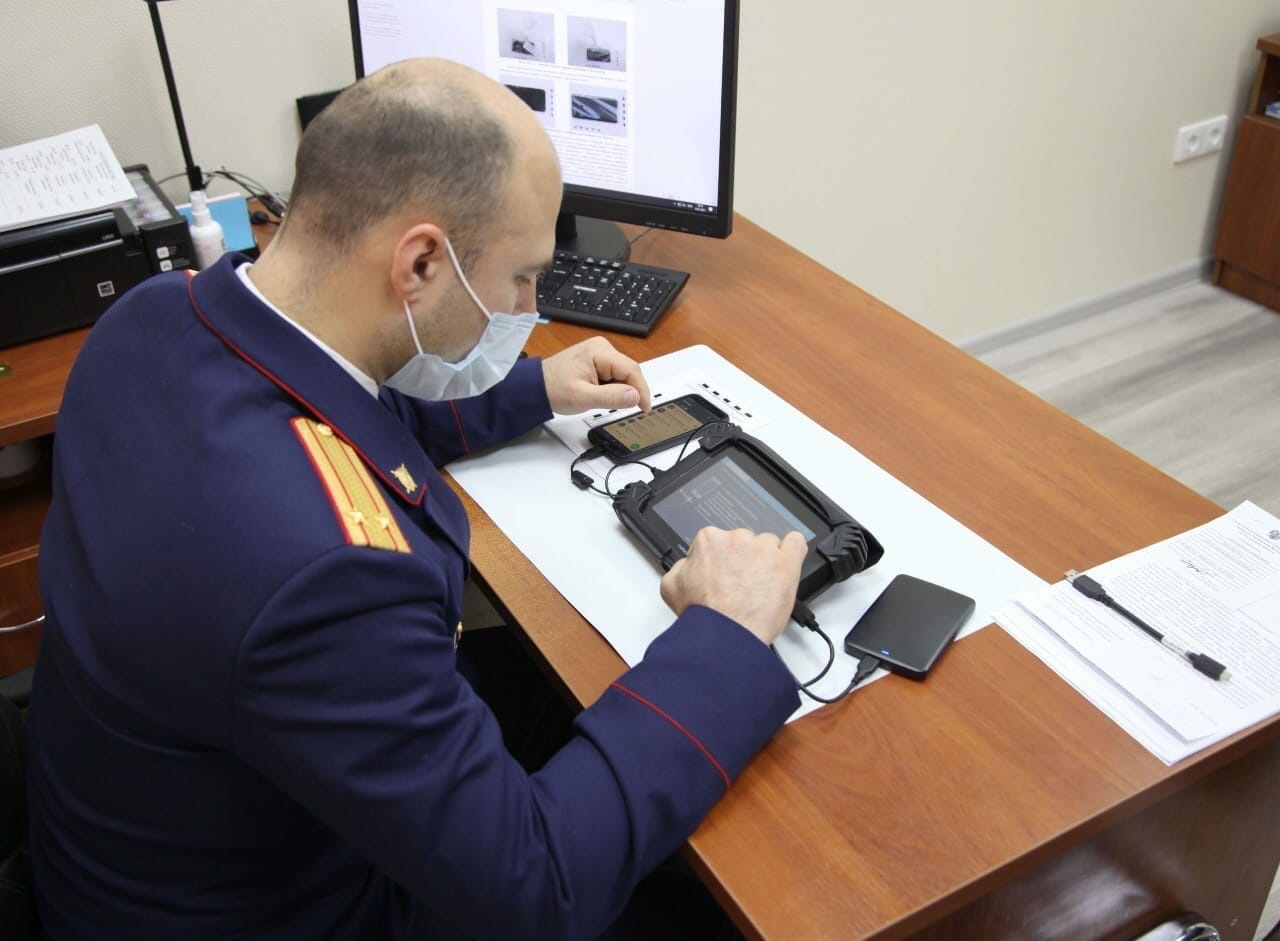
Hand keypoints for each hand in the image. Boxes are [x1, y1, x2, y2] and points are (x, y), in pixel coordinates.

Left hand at [542, 337, 650, 413]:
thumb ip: (611, 397)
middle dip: (629, 391)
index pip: (631, 370)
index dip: (642, 390)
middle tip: (618, 407)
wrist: (536, 386)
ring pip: (622, 375)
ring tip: (599, 398)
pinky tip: (598, 393)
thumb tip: (635, 396)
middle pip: (629, 372)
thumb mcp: (583, 397)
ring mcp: (600, 353)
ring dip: (619, 390)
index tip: (644, 407)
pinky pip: (614, 375)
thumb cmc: (553, 388)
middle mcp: (602, 348)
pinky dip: (612, 387)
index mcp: (600, 351)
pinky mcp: (597, 361)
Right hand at [660, 528, 807, 645]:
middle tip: (741, 585)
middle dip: (744, 560)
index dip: (721, 560)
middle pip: (744, 542)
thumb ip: (681, 566)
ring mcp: (763, 549)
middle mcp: (736, 539)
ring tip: (760, 587)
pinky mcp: (786, 562)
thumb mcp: (671, 586)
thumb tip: (690, 562)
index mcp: (709, 540)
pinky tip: (786, 565)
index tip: (724, 575)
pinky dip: (792, 551)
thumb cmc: (703, 616)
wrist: (724, 635)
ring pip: (769, 545)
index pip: (718, 541)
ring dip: (766, 561)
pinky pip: (796, 543)